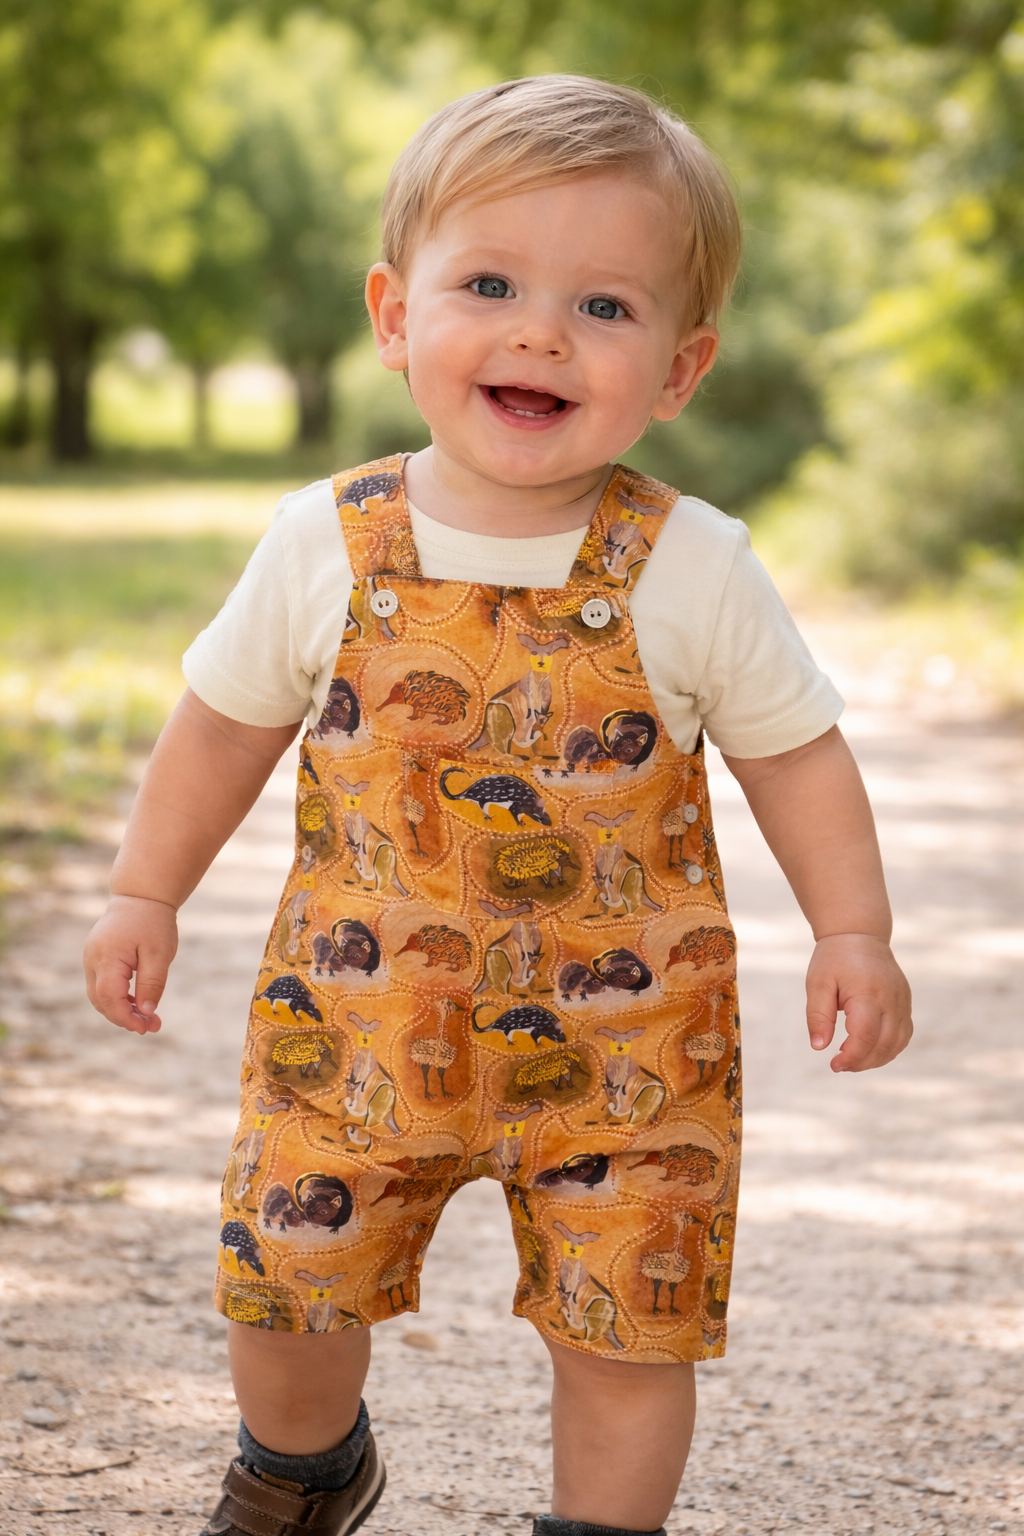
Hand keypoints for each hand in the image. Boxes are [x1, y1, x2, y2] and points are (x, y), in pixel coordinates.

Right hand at [83, 895, 177, 1034]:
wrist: (141, 897)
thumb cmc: (153, 922)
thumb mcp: (159, 953)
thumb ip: (152, 983)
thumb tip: (146, 1012)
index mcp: (107, 957)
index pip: (109, 997)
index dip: (125, 1017)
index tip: (145, 1028)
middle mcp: (93, 960)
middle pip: (101, 1000)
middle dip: (124, 1017)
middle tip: (152, 1026)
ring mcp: (92, 959)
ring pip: (100, 995)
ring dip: (121, 1009)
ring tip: (148, 1018)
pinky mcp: (97, 959)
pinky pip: (103, 985)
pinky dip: (118, 997)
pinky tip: (139, 1003)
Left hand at [805, 933, 912, 1071]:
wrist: (860, 935)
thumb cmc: (835, 959)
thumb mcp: (818, 983)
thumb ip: (818, 1015)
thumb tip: (819, 1047)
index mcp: (867, 992)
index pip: (866, 1035)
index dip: (851, 1056)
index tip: (834, 1065)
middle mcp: (891, 999)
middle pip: (884, 1044)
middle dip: (862, 1062)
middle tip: (839, 1065)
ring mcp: (902, 1001)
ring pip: (898, 1043)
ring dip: (876, 1059)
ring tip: (852, 1060)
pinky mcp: (906, 1003)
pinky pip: (903, 1034)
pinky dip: (889, 1049)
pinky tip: (869, 1051)